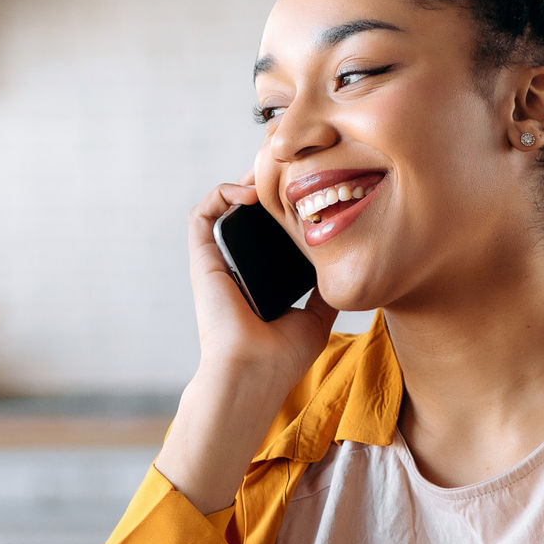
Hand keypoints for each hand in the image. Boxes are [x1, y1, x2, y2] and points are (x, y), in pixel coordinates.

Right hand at [183, 174, 337, 389]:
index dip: (282, 206)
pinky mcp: (202, 259)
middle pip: (245, 213)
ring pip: (221, 206)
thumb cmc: (281, 357)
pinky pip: (201, 214)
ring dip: (242, 181)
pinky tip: (251, 194)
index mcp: (258, 278)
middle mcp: (235, 266)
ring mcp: (217, 261)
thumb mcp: (315, 317)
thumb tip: (342, 272)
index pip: (267, 232)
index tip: (306, 189)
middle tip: (290, 171)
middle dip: (265, 186)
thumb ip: (323, 293)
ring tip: (270, 173)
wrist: (254, 372)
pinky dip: (222, 194)